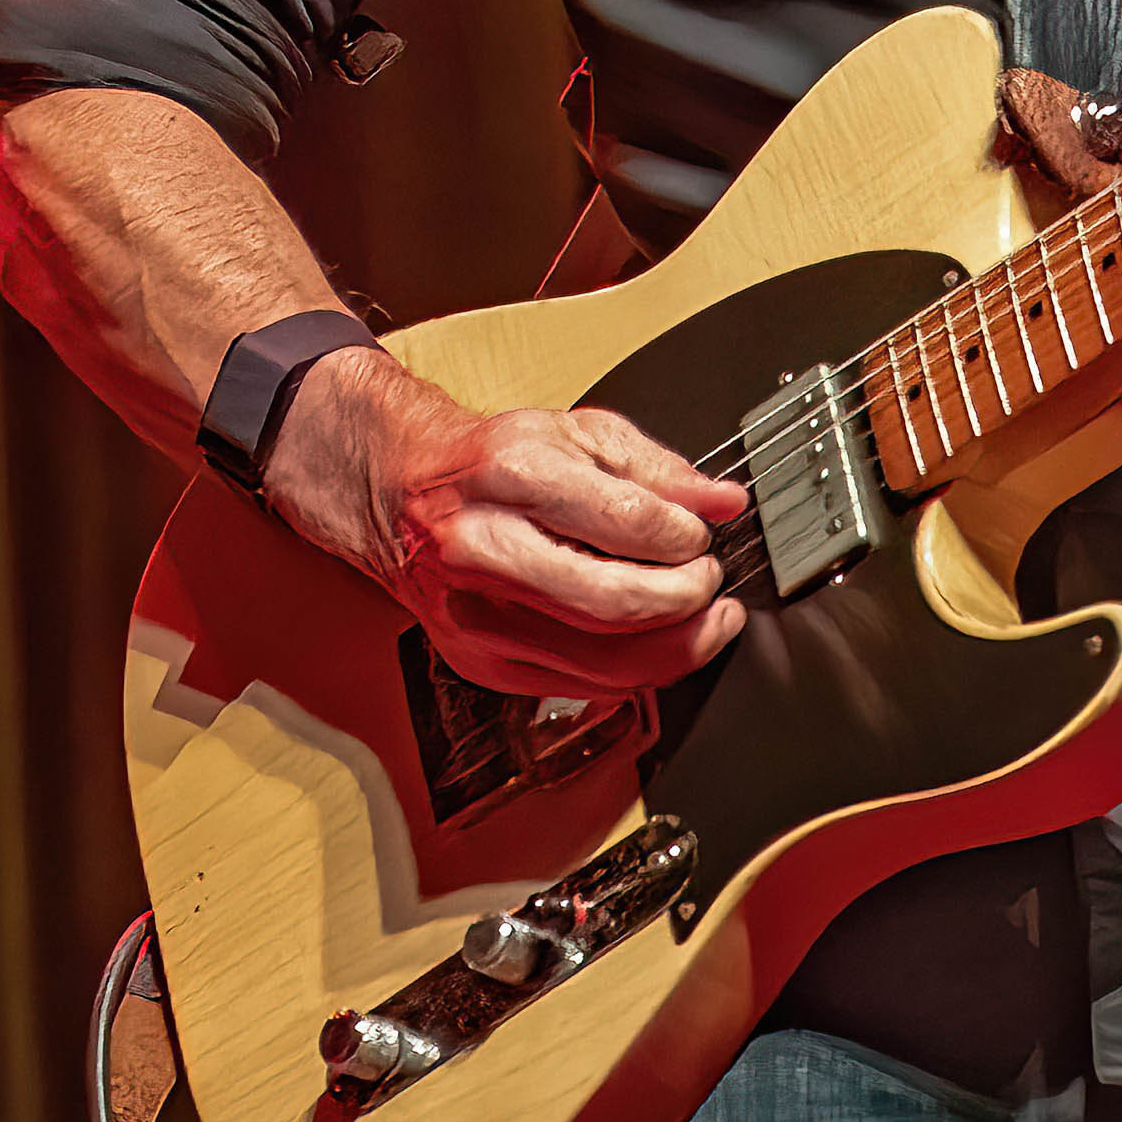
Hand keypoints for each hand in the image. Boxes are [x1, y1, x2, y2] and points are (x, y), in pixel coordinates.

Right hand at [268, 350, 748, 699]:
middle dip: (685, 599)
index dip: (684, 535)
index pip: (627, 523)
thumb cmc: (487, 462)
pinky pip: (581, 687)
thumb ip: (658, 468)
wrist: (400, 495)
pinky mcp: (482, 663)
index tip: (702, 532)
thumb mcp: (576, 434)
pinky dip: (633, 670)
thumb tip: (721, 500)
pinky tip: (655, 642)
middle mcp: (487, 549)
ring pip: (603, 662)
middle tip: (710, 580)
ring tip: (706, 618)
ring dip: (675, 646)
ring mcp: (480, 616)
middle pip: (614, 603)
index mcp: (511, 476)